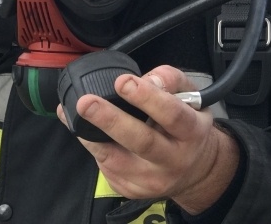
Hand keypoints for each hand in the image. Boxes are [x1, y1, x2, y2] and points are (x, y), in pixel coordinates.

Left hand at [57, 65, 240, 214]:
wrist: (195, 170)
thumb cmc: (188, 122)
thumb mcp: (190, 94)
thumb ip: (170, 80)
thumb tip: (147, 80)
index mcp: (192, 132)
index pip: (171, 114)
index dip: (146, 98)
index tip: (123, 82)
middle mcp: (175, 160)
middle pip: (142, 141)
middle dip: (111, 120)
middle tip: (86, 103)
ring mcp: (154, 180)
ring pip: (117, 160)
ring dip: (92, 137)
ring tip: (74, 115)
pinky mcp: (133, 190)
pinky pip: (107, 169)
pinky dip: (92, 148)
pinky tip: (84, 131)